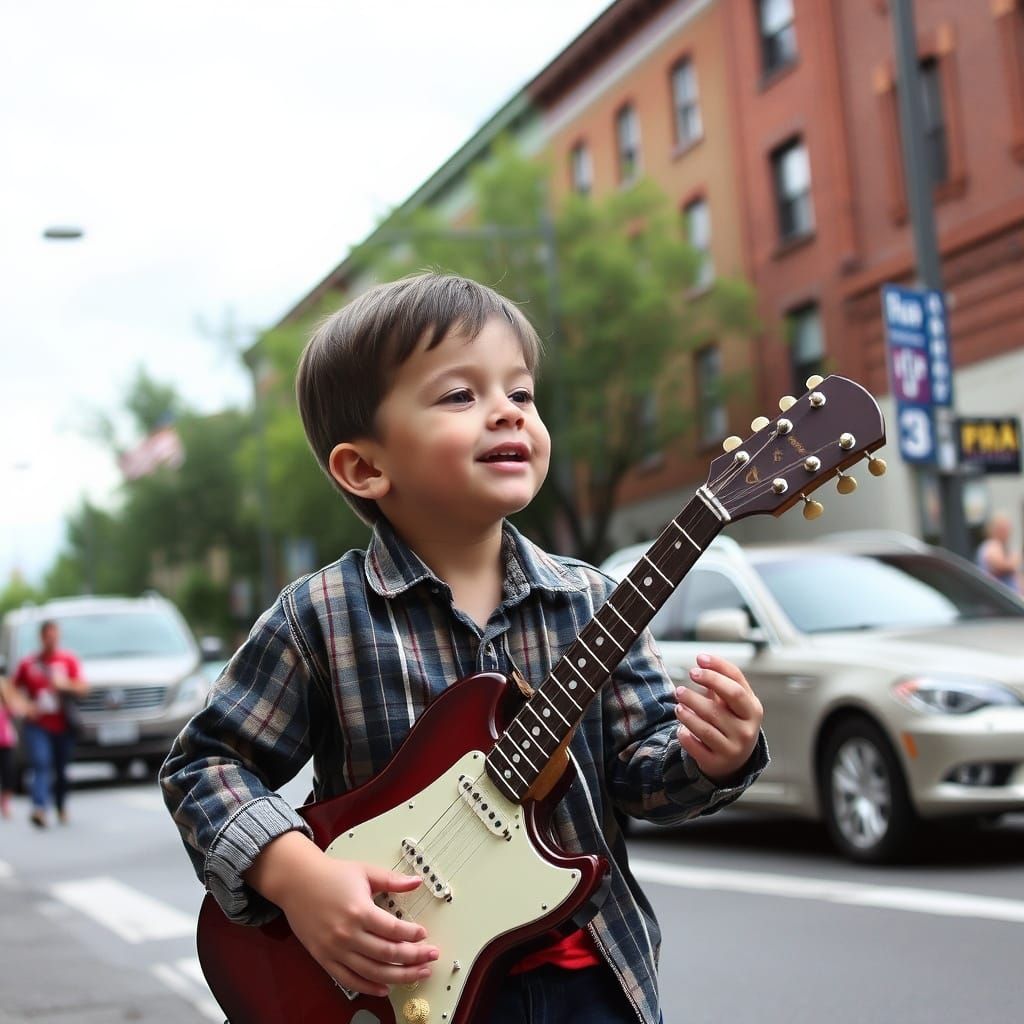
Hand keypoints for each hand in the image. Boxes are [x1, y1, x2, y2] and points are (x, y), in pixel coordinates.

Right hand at [252, 836, 438, 996]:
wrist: (297, 882)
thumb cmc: (330, 875)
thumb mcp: (365, 872)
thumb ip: (392, 879)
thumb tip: (416, 881)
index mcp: (360, 911)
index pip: (394, 930)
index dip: (413, 935)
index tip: (423, 935)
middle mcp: (348, 934)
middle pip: (388, 954)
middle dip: (414, 958)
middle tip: (431, 957)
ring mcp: (336, 949)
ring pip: (373, 972)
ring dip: (399, 976)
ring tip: (417, 974)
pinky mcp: (325, 959)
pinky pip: (350, 980)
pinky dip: (369, 987)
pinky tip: (385, 988)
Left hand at [674, 653, 762, 784]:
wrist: (736, 759)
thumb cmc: (732, 720)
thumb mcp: (734, 702)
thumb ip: (722, 681)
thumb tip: (702, 659)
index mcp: (752, 709)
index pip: (736, 684)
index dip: (717, 669)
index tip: (699, 659)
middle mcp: (747, 730)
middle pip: (720, 706)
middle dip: (697, 695)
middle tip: (680, 687)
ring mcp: (734, 748)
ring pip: (705, 728)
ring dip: (687, 714)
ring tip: (678, 705)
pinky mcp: (718, 762)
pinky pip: (696, 747)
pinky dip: (685, 736)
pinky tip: (681, 729)